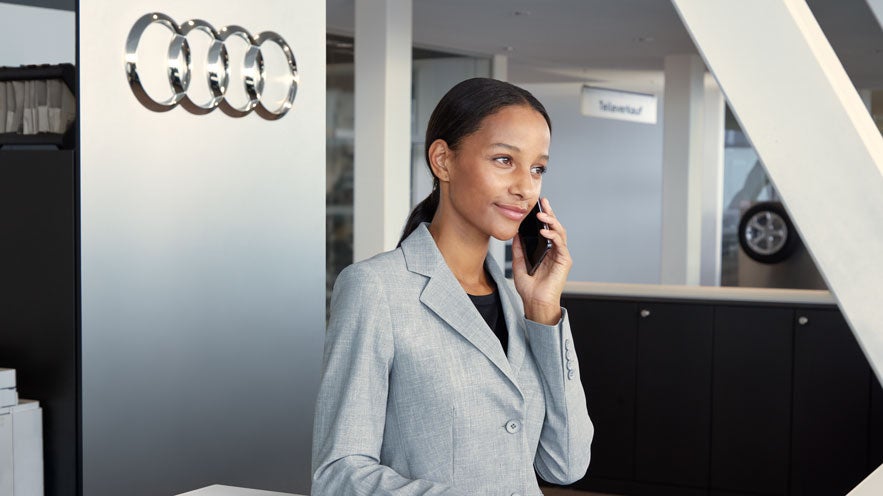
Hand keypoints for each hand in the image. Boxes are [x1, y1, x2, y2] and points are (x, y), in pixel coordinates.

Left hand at [511, 197, 571, 324]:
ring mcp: (561, 255)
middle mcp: (554, 251)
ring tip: (542, 215)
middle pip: (555, 227)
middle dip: (550, 213)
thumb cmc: (529, 287)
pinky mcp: (564, 261)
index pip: (546, 229)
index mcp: (545, 250)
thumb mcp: (518, 263)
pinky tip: (544, 231)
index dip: (543, 216)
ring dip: (552, 222)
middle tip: (543, 202)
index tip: (536, 205)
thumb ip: (518, 248)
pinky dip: (553, 235)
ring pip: (560, 232)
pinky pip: (560, 244)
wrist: (535, 302)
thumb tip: (515, 233)